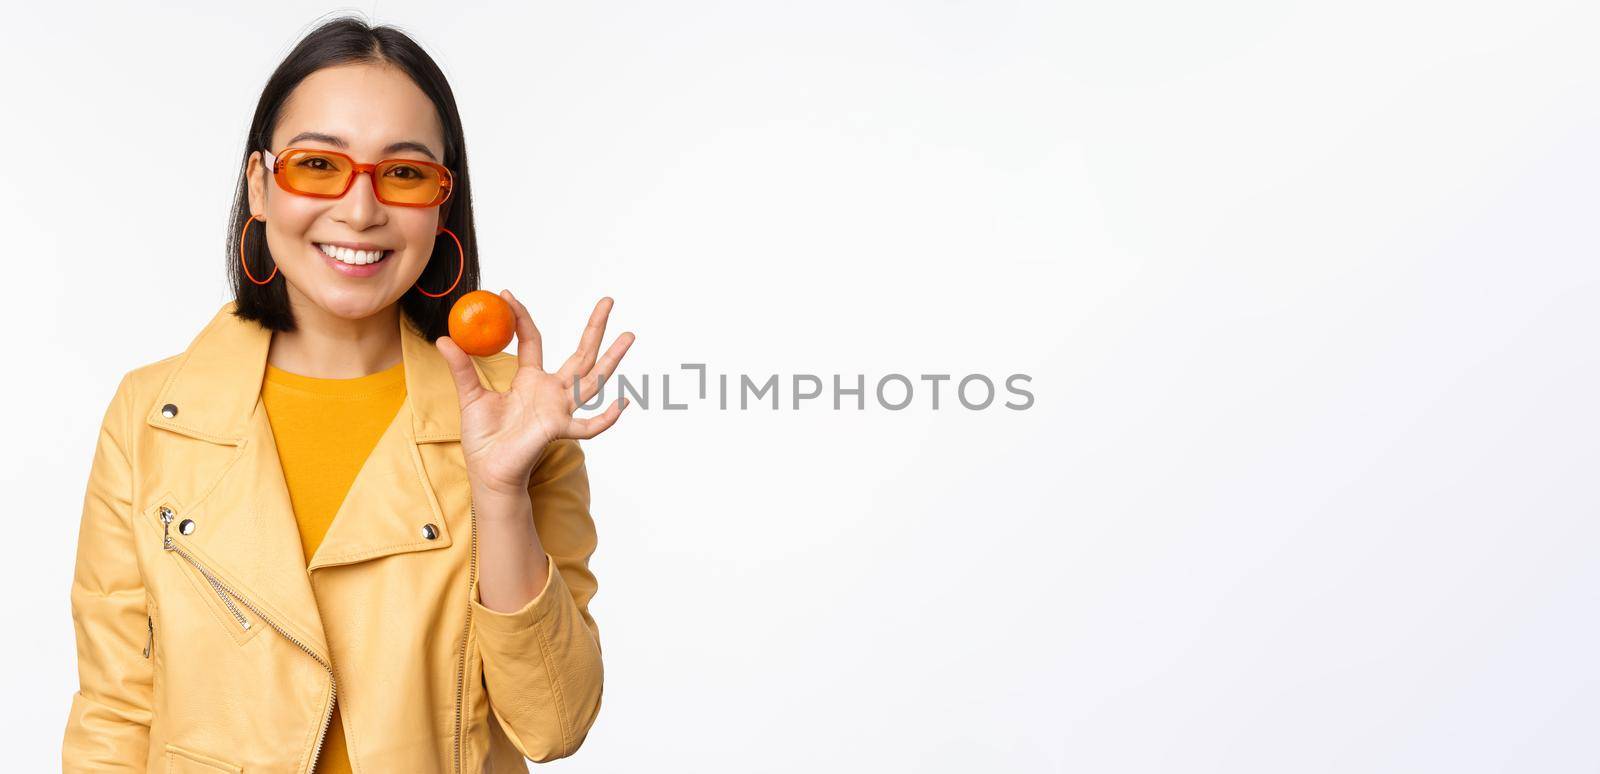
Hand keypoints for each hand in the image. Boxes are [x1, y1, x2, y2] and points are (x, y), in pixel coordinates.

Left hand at [435, 291, 634, 498]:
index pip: (533, 340)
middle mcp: (551, 391)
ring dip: (612, 359)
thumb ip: (462, 368)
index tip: (507, 294)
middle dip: (595, 328)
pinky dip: (606, 418)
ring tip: (629, 336)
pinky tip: (623, 403)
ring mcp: (560, 409)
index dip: (522, 317)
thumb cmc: (483, 437)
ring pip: (592, 381)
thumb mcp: (470, 396)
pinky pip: (589, 426)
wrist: (488, 470)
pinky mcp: (559, 429)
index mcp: (530, 379)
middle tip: (608, 301)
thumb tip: (445, 338)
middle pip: (581, 354)